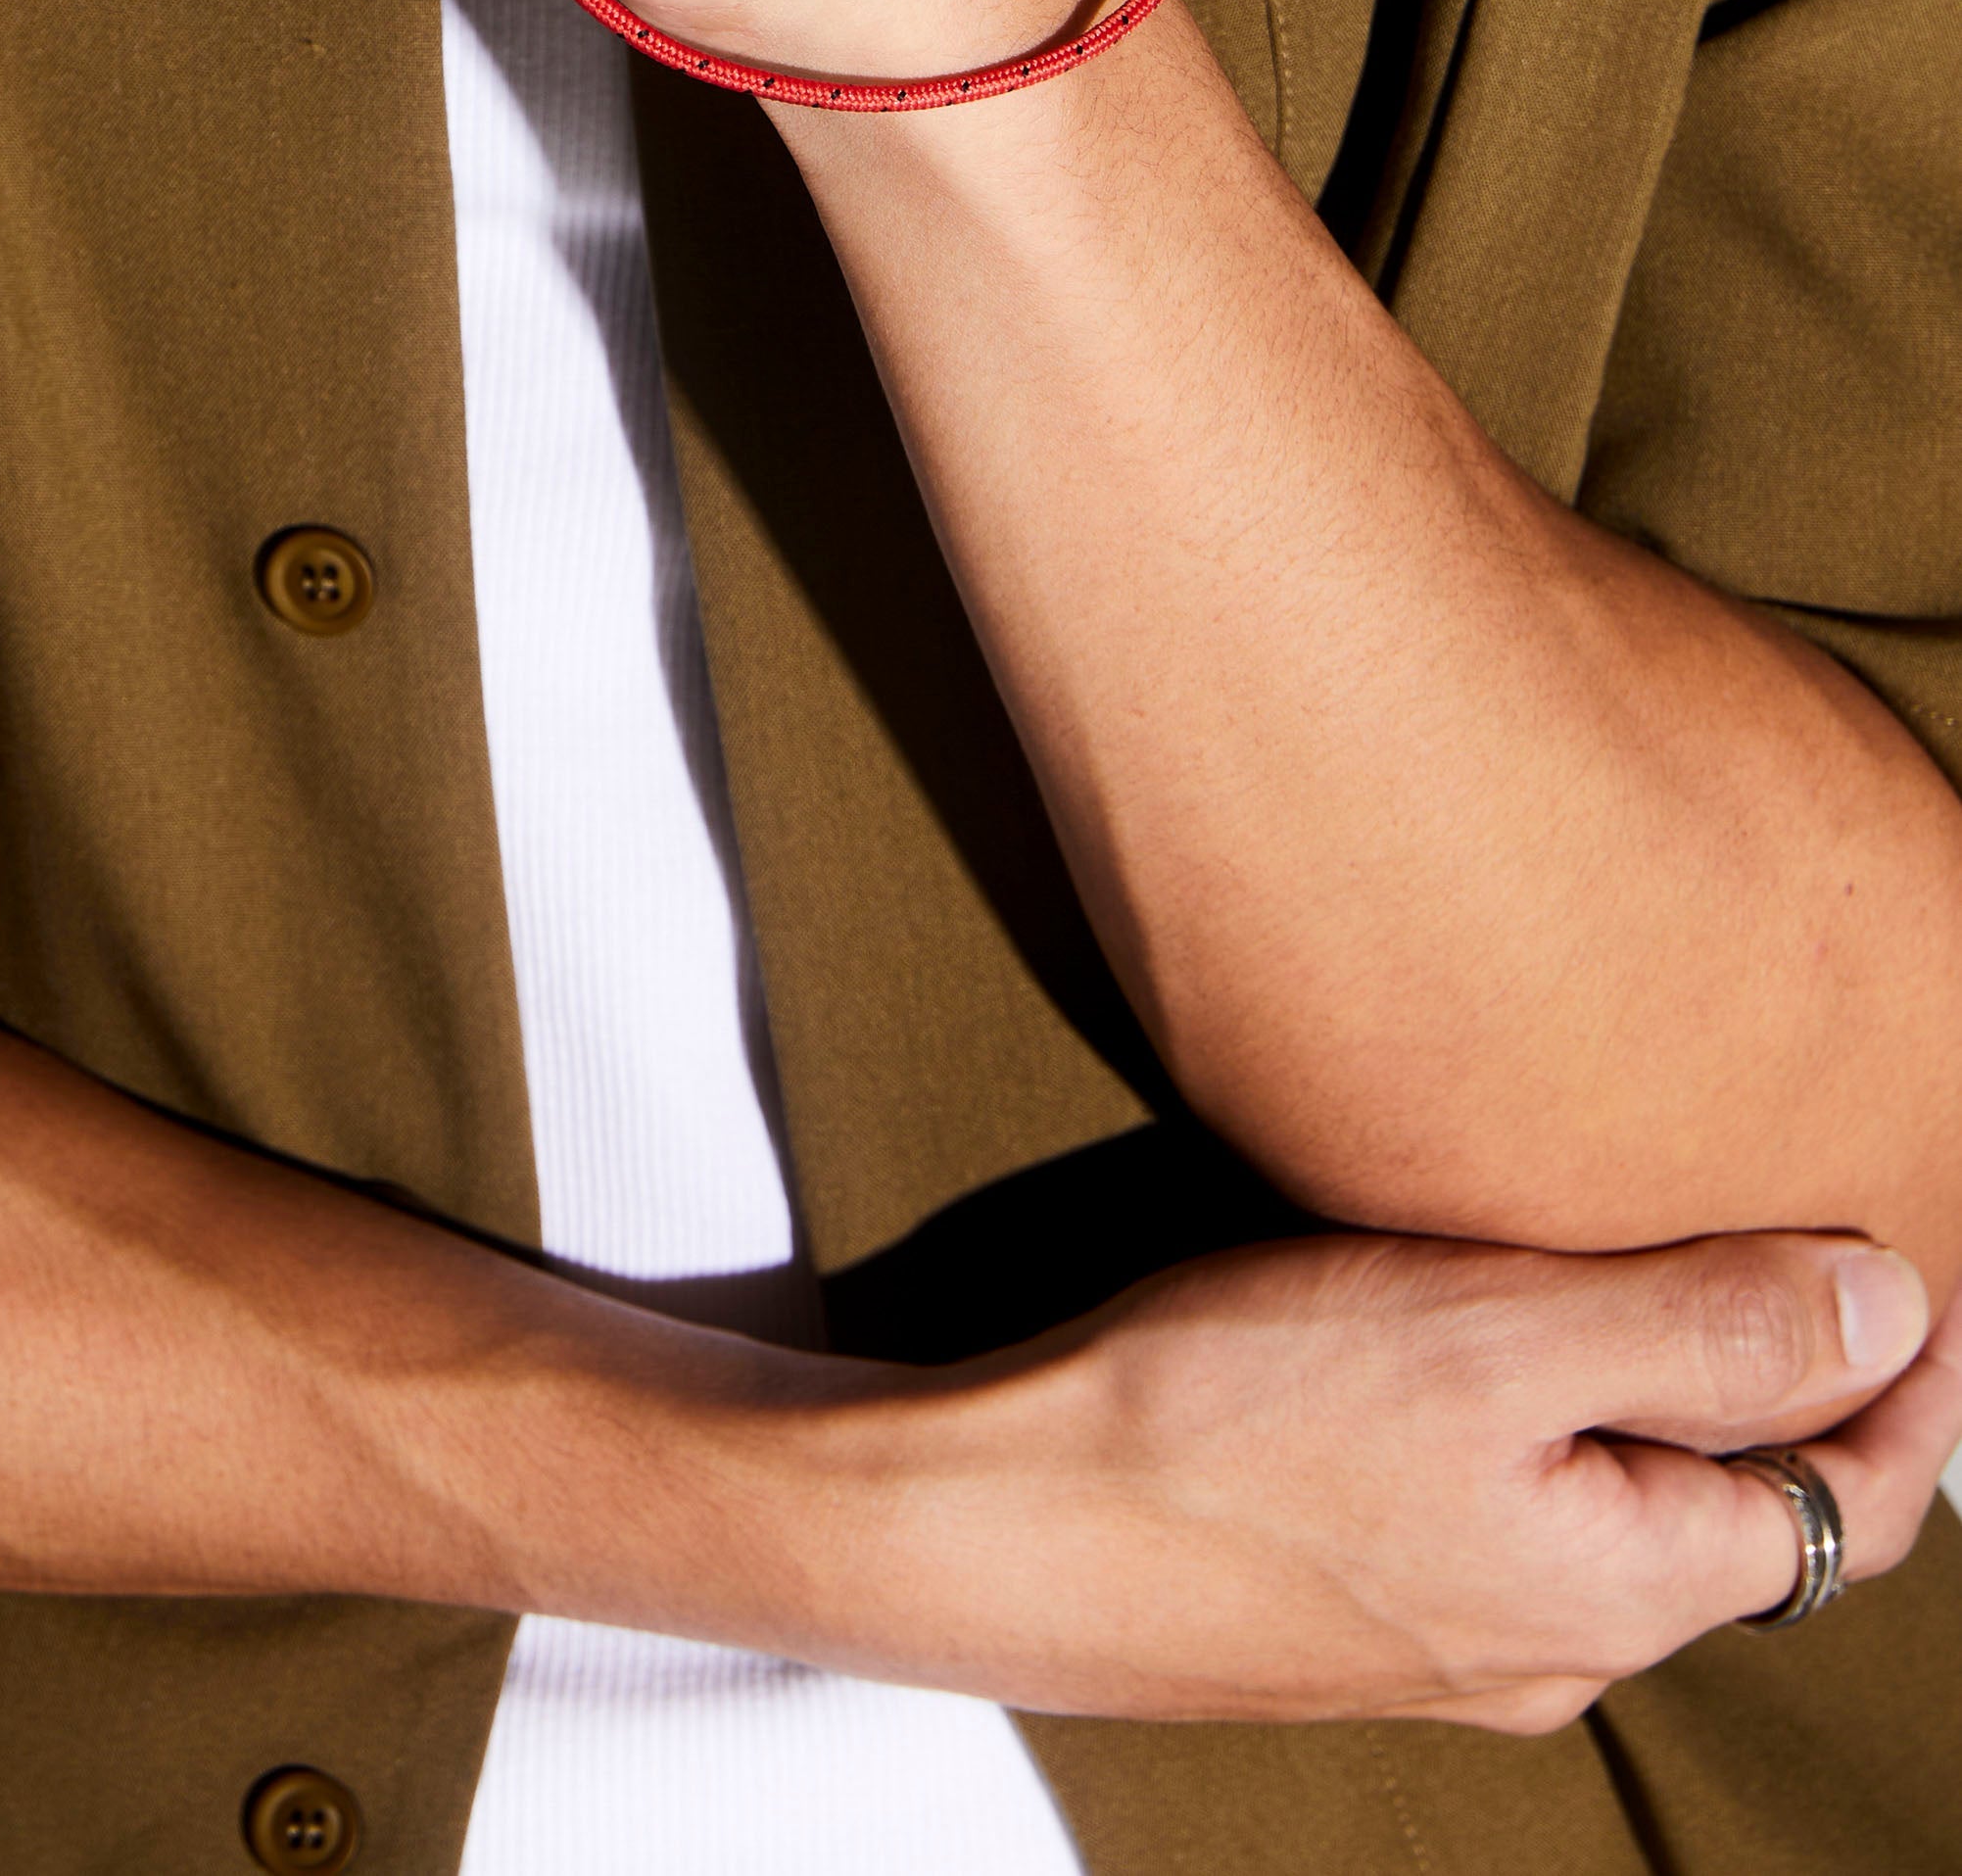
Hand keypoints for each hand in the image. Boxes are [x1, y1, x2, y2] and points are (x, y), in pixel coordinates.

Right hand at [853, 1224, 1961, 1729]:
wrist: (999, 1525)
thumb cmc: (1229, 1423)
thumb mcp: (1496, 1336)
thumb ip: (1705, 1325)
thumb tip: (1894, 1309)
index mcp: (1624, 1587)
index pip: (1850, 1505)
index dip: (1910, 1383)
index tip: (1923, 1260)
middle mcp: (1558, 1639)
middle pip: (1744, 1513)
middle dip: (1792, 1384)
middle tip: (1805, 1231)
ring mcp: (1451, 1633)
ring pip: (1622, 1507)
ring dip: (1663, 1393)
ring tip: (1652, 1253)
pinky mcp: (1355, 1597)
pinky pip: (1513, 1508)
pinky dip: (1549, 1416)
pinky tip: (1481, 1330)